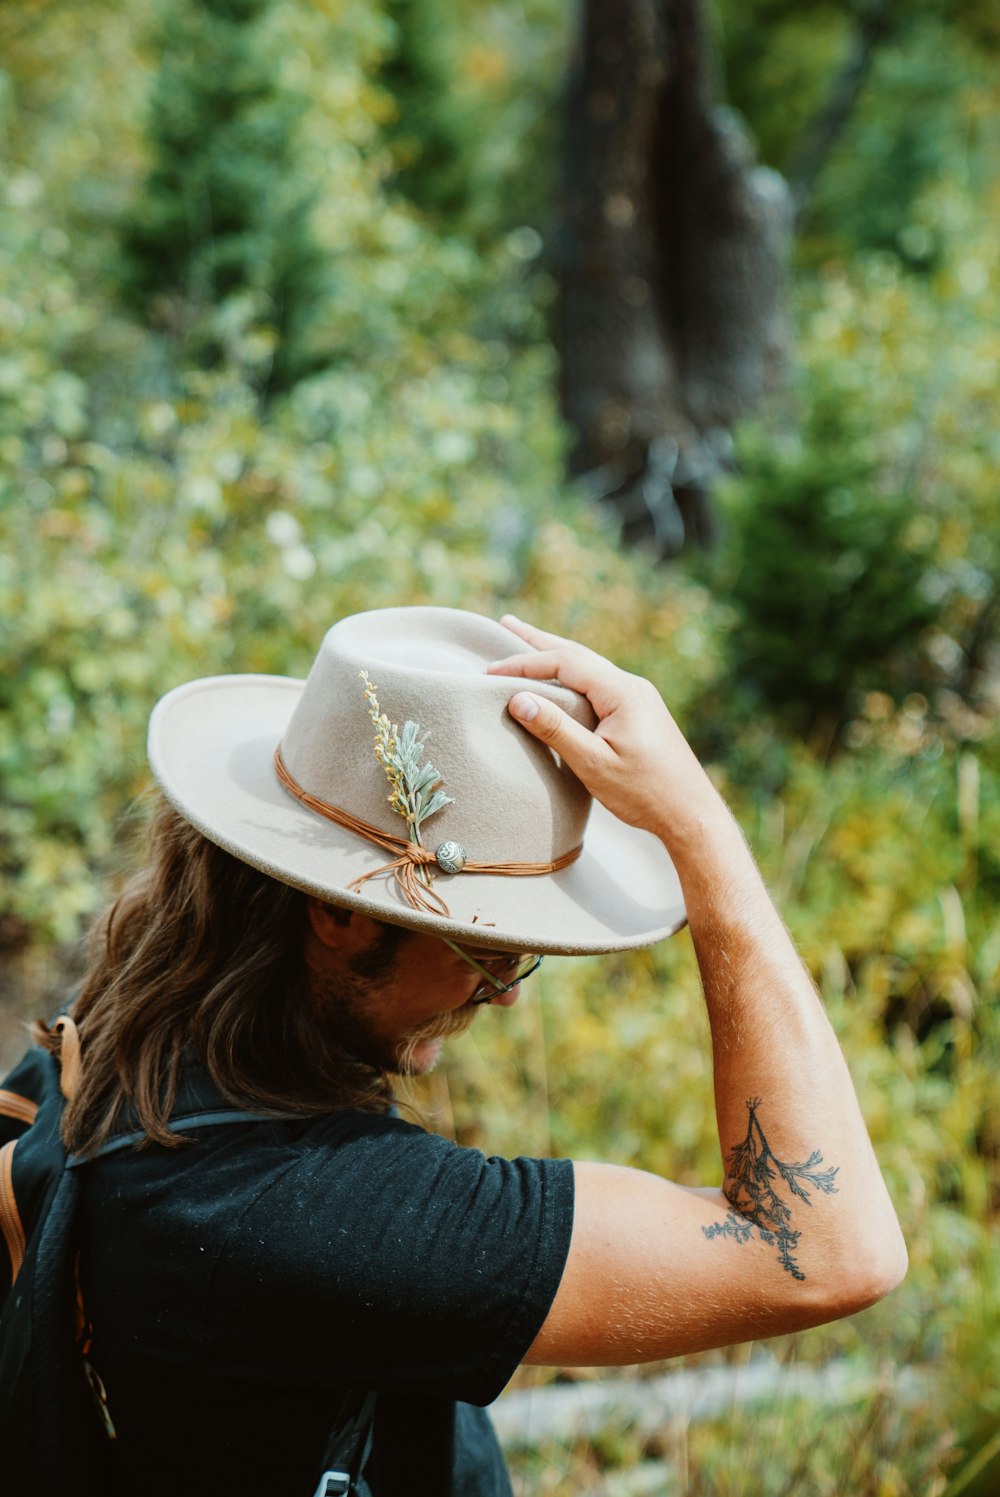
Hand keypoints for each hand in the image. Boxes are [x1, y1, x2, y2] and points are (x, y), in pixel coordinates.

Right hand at [487, 616, 713, 842]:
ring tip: (527, 642)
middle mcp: (632, 687)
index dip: (525, 663)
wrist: (691, 814)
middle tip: (506, 623)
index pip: (565, 663)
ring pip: (589, 667)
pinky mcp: (640, 713)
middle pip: (577, 654)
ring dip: (556, 655)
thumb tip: (519, 699)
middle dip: (539, 641)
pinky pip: (599, 683)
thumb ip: (557, 729)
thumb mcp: (594, 764)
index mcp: (622, 692)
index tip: (490, 672)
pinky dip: (572, 676)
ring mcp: (639, 698)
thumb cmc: (645, 793)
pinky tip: (563, 681)